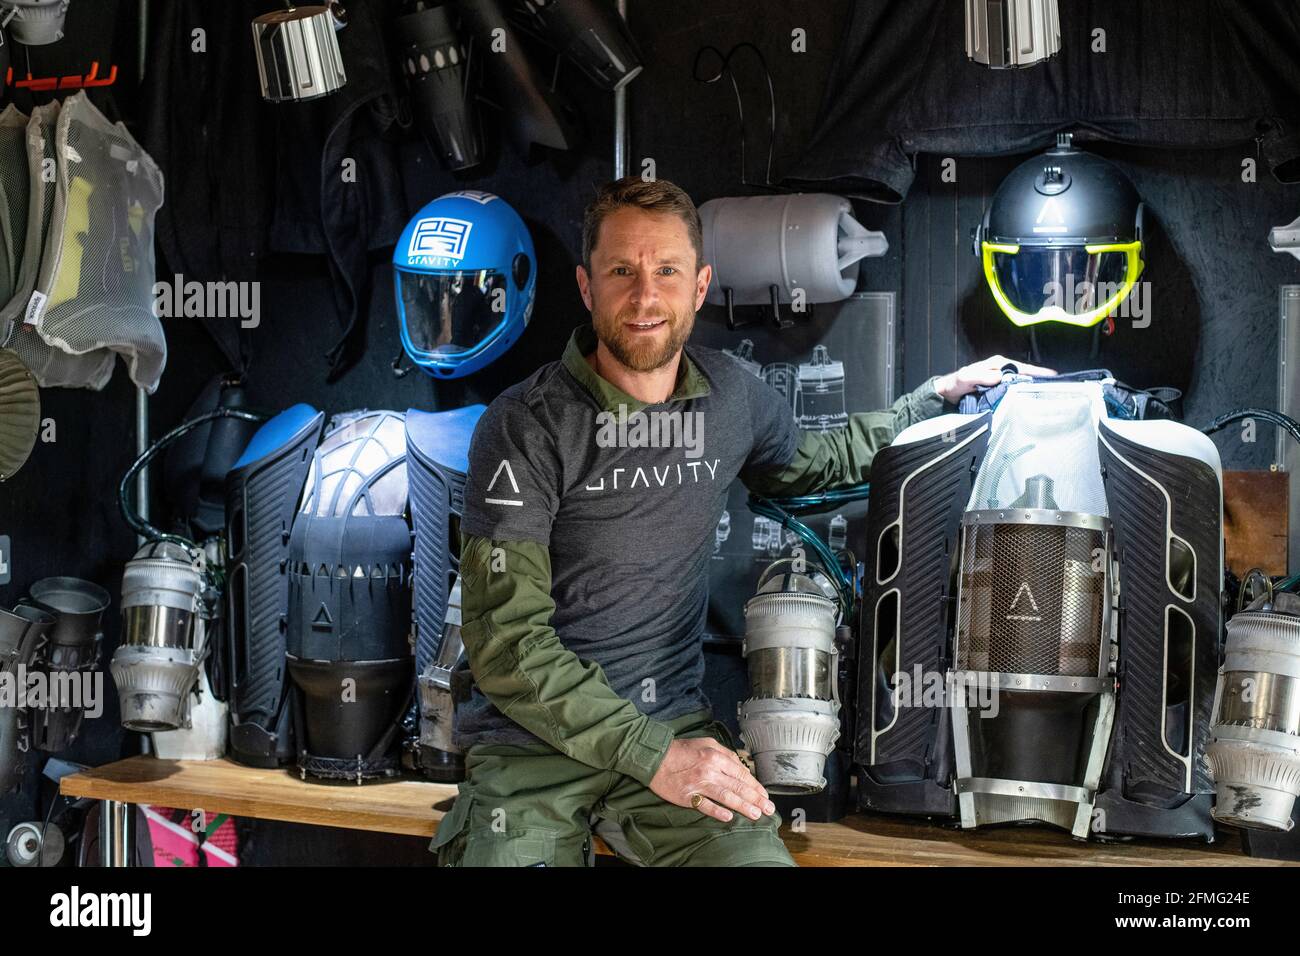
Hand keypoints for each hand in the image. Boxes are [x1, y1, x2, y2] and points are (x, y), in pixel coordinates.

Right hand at [648, 738, 775, 822]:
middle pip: (738, 787)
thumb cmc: (681, 750)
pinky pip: (705, 805)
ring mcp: (699, 784)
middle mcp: (710, 770)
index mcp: (716, 756)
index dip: (755, 786)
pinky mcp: (687, 796)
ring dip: (743, 807)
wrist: (655, 757)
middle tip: (768, 809)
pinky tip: (729, 817)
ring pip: (726, 797)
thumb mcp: (706, 743)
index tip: (765, 795)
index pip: (741, 774)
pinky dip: (717, 811)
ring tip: (756, 814)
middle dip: (756, 799)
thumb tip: (739, 765)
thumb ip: (725, 753)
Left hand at [934, 355, 1056, 401]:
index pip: (1022, 367)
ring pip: (1022, 384)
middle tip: (1056, 389)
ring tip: (1049, 397)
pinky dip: (1023, 396)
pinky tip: (1031, 403)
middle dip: (1040, 381)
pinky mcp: (999, 391)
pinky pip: (1014, 393)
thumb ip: (980, 377)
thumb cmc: (956, 383)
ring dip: (1033, 390)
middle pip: (1026, 375)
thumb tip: (999, 377)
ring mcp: (1001, 382)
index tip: (1052, 376)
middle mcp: (1001, 370)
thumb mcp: (966, 378)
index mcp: (997, 364)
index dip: (1037, 372)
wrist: (947, 395)